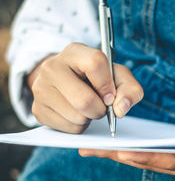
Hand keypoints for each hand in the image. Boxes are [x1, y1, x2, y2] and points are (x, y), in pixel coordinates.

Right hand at [28, 43, 142, 132]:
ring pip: (77, 116)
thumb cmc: (98, 78)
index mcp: (75, 52)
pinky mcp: (38, 108)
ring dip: (90, 119)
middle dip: (100, 109)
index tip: (110, 95)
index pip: (95, 63)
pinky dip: (79, 126)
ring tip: (88, 108)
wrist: (69, 81)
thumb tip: (120, 109)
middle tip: (101, 106)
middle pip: (84, 100)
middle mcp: (52, 66)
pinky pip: (68, 128)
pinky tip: (77, 113)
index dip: (107, 85)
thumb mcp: (119, 77)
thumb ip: (130, 90)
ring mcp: (41, 88)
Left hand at [80, 140, 174, 180]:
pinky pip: (159, 159)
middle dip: (119, 155)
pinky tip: (125, 147)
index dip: (148, 157)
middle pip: (150, 160)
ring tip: (94, 146)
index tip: (121, 152)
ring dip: (123, 154)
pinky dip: (140, 153)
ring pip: (151, 160)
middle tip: (86, 147)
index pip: (172, 162)